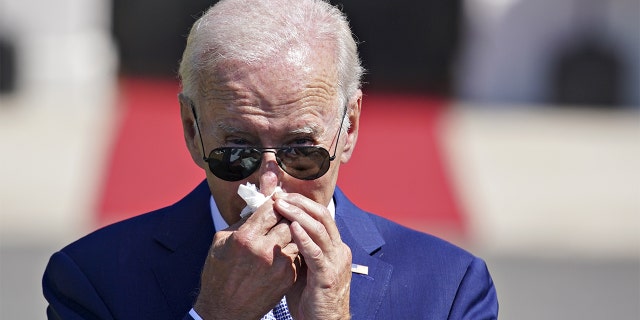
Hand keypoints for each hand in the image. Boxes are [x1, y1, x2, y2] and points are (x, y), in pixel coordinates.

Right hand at [193, 200, 300, 319]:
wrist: (224, 311)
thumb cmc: (218, 273)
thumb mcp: (220, 241)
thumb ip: (242, 221)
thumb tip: (259, 205)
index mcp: (245, 238)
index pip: (270, 209)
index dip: (274, 202)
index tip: (276, 200)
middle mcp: (264, 250)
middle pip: (287, 221)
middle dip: (285, 216)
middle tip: (284, 213)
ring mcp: (279, 265)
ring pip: (296, 237)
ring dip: (292, 232)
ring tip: (285, 231)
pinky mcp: (287, 277)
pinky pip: (298, 254)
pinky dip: (293, 248)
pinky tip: (285, 248)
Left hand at [273, 192, 351, 319]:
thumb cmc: (309, 297)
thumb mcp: (302, 266)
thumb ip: (295, 248)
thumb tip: (276, 230)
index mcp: (334, 246)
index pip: (320, 216)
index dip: (302, 204)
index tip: (281, 196)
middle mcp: (339, 250)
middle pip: (323, 216)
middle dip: (300, 203)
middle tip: (280, 196)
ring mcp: (336, 262)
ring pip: (320, 230)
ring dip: (299, 215)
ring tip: (282, 206)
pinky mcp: (328, 276)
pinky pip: (316, 253)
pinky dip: (304, 238)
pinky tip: (292, 228)